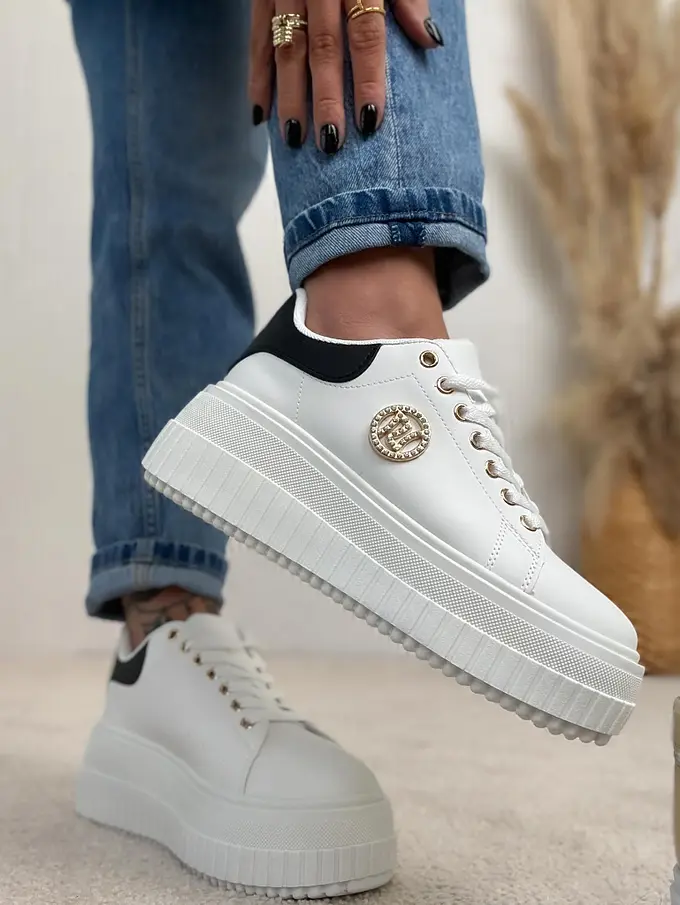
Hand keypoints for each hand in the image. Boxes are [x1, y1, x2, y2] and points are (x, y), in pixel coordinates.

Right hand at [249, 0, 444, 152]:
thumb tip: (431, 41)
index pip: (365, 32)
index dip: (368, 78)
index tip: (371, 121)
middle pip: (323, 47)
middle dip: (325, 98)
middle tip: (330, 144)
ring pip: (286, 46)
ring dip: (288, 96)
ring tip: (294, 139)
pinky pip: (256, 37)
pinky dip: (257, 76)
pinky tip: (260, 113)